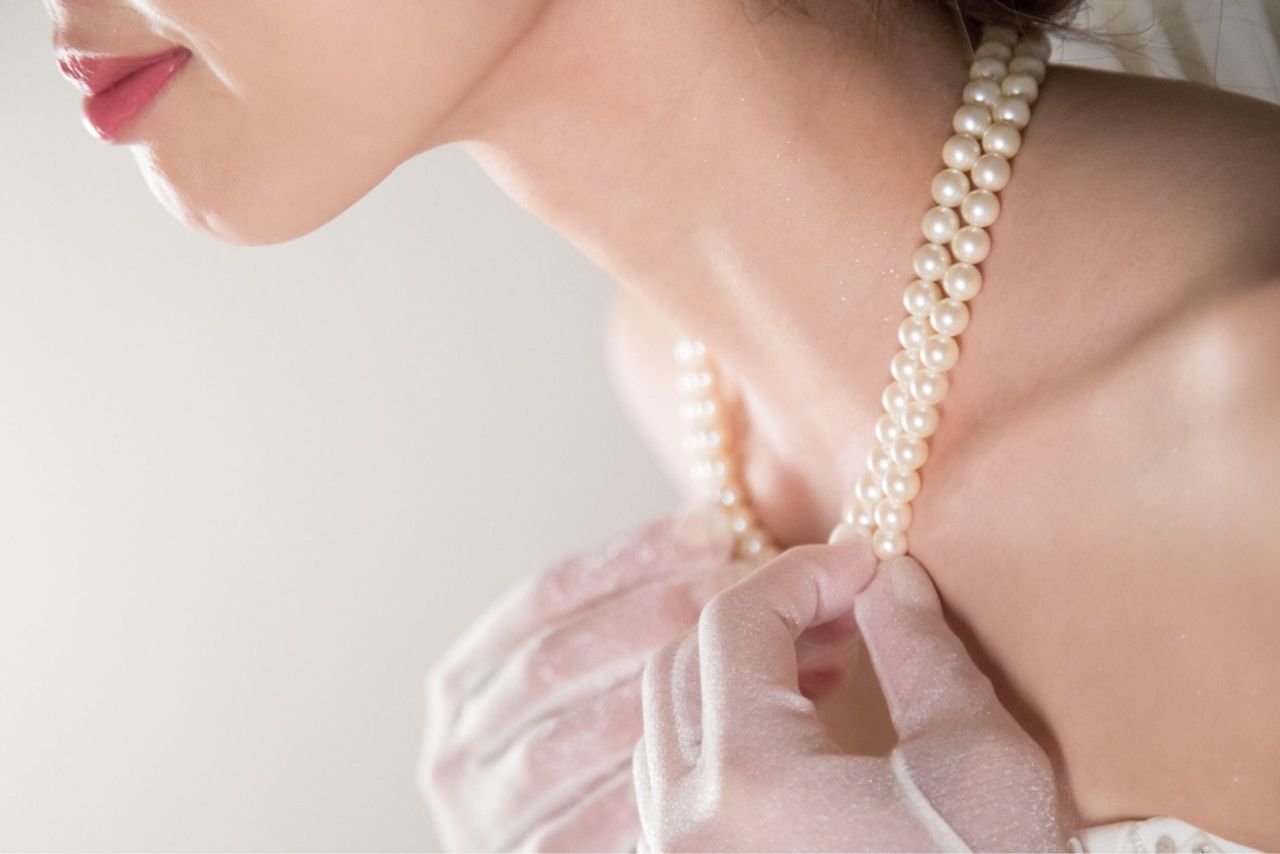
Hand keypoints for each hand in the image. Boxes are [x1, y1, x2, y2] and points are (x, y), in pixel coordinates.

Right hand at [418, 507, 751, 851]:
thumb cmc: (600, 769)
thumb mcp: (595, 686)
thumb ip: (631, 619)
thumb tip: (715, 529)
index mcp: (462, 684)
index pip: (542, 597)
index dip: (629, 556)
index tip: (711, 527)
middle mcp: (456, 748)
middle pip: (555, 659)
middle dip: (654, 613)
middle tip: (740, 586)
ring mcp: (483, 817)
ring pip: (572, 737)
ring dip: (663, 692)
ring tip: (748, 657)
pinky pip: (594, 817)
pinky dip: (657, 780)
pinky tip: (724, 744)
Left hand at [633, 541, 1065, 851]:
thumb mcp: (977, 763)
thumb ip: (920, 650)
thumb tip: (887, 580)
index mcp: (747, 781)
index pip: (735, 622)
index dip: (802, 574)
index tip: (864, 566)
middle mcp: (686, 826)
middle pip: (680, 665)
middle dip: (761, 621)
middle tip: (843, 617)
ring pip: (667, 726)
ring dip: (733, 679)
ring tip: (821, 672)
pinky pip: (672, 788)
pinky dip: (720, 739)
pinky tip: (790, 744)